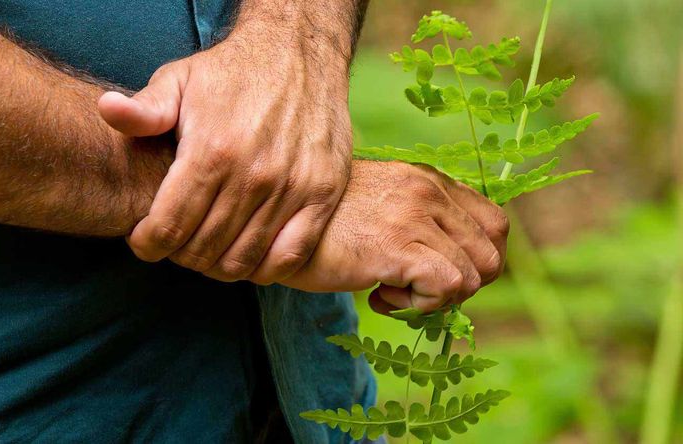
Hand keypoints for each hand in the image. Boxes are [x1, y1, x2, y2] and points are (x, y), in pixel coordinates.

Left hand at [98, 30, 352, 282]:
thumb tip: (106, 110)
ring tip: (206, 249)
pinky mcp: (322, 195)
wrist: (300, 52)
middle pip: (203, 249)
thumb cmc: (233, 71)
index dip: (148, 245)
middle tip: (174, 243)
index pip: (169, 226)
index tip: (143, 241)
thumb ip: (145, 108)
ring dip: (216, 266)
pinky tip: (246, 255)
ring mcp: (292, 188)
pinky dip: (262, 269)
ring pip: (243, 260)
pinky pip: (290, 257)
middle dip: (179, 256)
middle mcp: (253, 175)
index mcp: (212, 151)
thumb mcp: (181, 79)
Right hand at [282, 160, 509, 312]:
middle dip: (461, 285)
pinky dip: (419, 307)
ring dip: (435, 299)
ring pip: (474, 276)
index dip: (475, 260)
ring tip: (390, 291)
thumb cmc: (321, 225)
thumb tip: (451, 265)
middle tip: (416, 288)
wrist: (273, 225)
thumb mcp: (380, 207)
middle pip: (492, 254)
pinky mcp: (399, 247)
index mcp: (427, 180)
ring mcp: (415, 217)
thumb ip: (419, 219)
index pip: (494, 225)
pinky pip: (447, 288)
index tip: (435, 273)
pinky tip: (380, 296)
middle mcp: (428, 191)